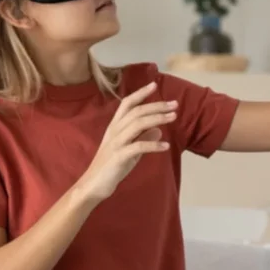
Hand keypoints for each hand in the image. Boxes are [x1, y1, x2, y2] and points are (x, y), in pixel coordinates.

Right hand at [76, 82, 175, 202]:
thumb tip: (158, 130)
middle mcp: (114, 131)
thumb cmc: (112, 167)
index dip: (140, 93)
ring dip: (158, 119)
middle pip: (137, 112)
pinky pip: (138, 147)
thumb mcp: (131, 151)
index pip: (127, 104)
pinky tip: (166, 146)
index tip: (154, 85)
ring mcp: (116, 143)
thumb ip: (143, 139)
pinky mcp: (119, 156)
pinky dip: (153, 145)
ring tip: (174, 117)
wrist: (93, 184)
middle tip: (175, 104)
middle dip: (157, 105)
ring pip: (138, 124)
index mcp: (115, 126)